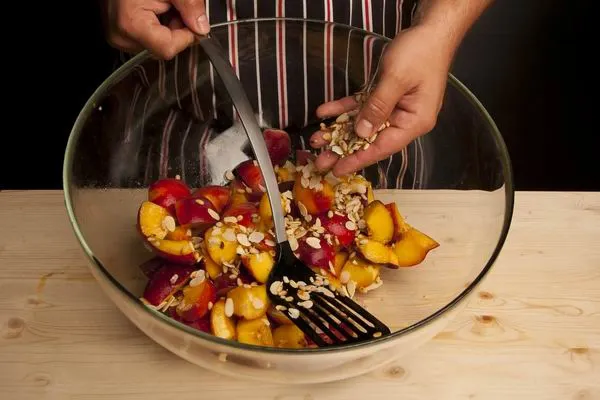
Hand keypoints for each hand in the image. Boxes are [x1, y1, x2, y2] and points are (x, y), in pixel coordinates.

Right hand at [102, 0, 209, 59]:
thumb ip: (190, 5)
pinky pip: (150, 41)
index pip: (168, 48)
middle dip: (178, 30)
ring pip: (159, 45)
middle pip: (165, 49)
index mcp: (131, 25)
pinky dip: (159, 28)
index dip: (186, 36)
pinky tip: (156, 11)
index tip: (191, 20)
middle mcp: (123, 38)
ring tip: (163, 6)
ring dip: (170, 28)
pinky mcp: (123, 38)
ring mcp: (122, 39)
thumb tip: (202, 28)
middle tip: (174, 7)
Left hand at [310, 25, 453, 176]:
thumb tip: (361, 133)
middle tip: (319, 161)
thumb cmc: (420, 53)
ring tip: (315, 138)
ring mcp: (395, 108)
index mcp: (414, 122)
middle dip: (343, 149)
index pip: (382, 147)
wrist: (431, 29)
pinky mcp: (385, 95)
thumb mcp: (396, 79)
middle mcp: (404, 119)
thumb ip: (378, 107)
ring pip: (362, 124)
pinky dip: (344, 108)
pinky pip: (362, 106)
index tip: (338, 170)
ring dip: (338, 130)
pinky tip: (324, 111)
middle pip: (370, 139)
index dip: (358, 159)